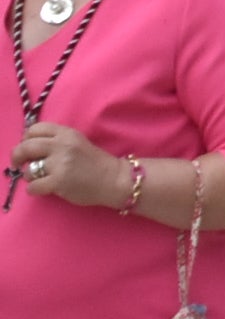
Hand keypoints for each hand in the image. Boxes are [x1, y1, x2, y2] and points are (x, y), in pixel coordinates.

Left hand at [11, 121, 125, 207]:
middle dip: (17, 157)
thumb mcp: (77, 143)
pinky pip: (32, 187)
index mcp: (67, 133)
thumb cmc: (94, 162)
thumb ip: (57, 141)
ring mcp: (60, 163)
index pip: (35, 129)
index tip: (29, 148)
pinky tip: (44, 189)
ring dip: (30, 176)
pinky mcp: (58, 181)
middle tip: (18, 164)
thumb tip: (30, 148)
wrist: (114, 179)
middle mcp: (62, 145)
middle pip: (26, 147)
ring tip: (40, 178)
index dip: (27, 139)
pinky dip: (34, 189)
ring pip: (28, 170)